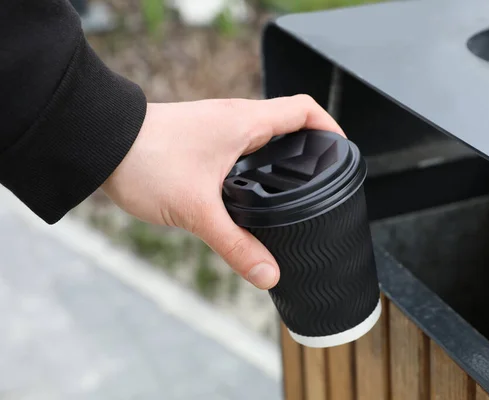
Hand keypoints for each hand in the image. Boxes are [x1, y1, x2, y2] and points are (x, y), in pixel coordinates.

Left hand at [101, 95, 344, 288]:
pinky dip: (255, 166)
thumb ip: (235, 246)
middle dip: (310, 149)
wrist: (99, 143)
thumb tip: (269, 275)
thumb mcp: (197, 210)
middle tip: (322, 180)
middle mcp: (235, 120)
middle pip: (289, 125)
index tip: (343, 153)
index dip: (330, 126)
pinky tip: (251, 195)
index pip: (304, 109)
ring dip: (281, 158)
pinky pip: (241, 148)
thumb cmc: (146, 160)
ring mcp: (217, 129)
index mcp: (245, 122)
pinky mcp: (202, 141)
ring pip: (263, 138)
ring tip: (294, 190)